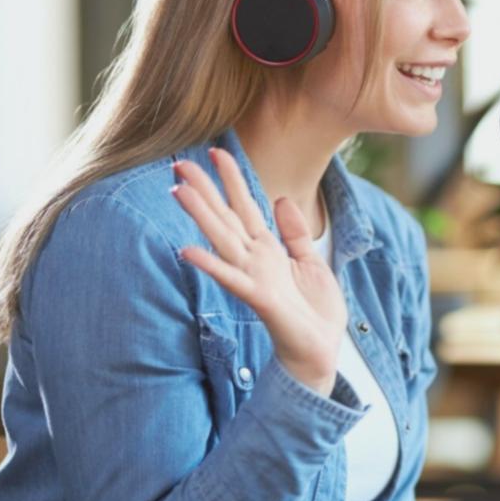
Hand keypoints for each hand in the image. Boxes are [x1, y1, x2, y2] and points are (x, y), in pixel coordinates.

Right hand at [172, 148, 346, 395]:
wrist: (321, 349)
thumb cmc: (314, 310)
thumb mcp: (310, 261)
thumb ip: (294, 232)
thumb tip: (280, 199)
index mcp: (267, 249)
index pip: (245, 207)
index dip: (232, 179)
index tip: (216, 151)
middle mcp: (254, 260)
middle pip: (225, 218)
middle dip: (205, 190)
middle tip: (179, 162)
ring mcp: (253, 278)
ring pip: (222, 240)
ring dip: (201, 216)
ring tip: (178, 190)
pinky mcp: (258, 298)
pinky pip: (231, 278)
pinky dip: (210, 265)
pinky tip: (187, 250)